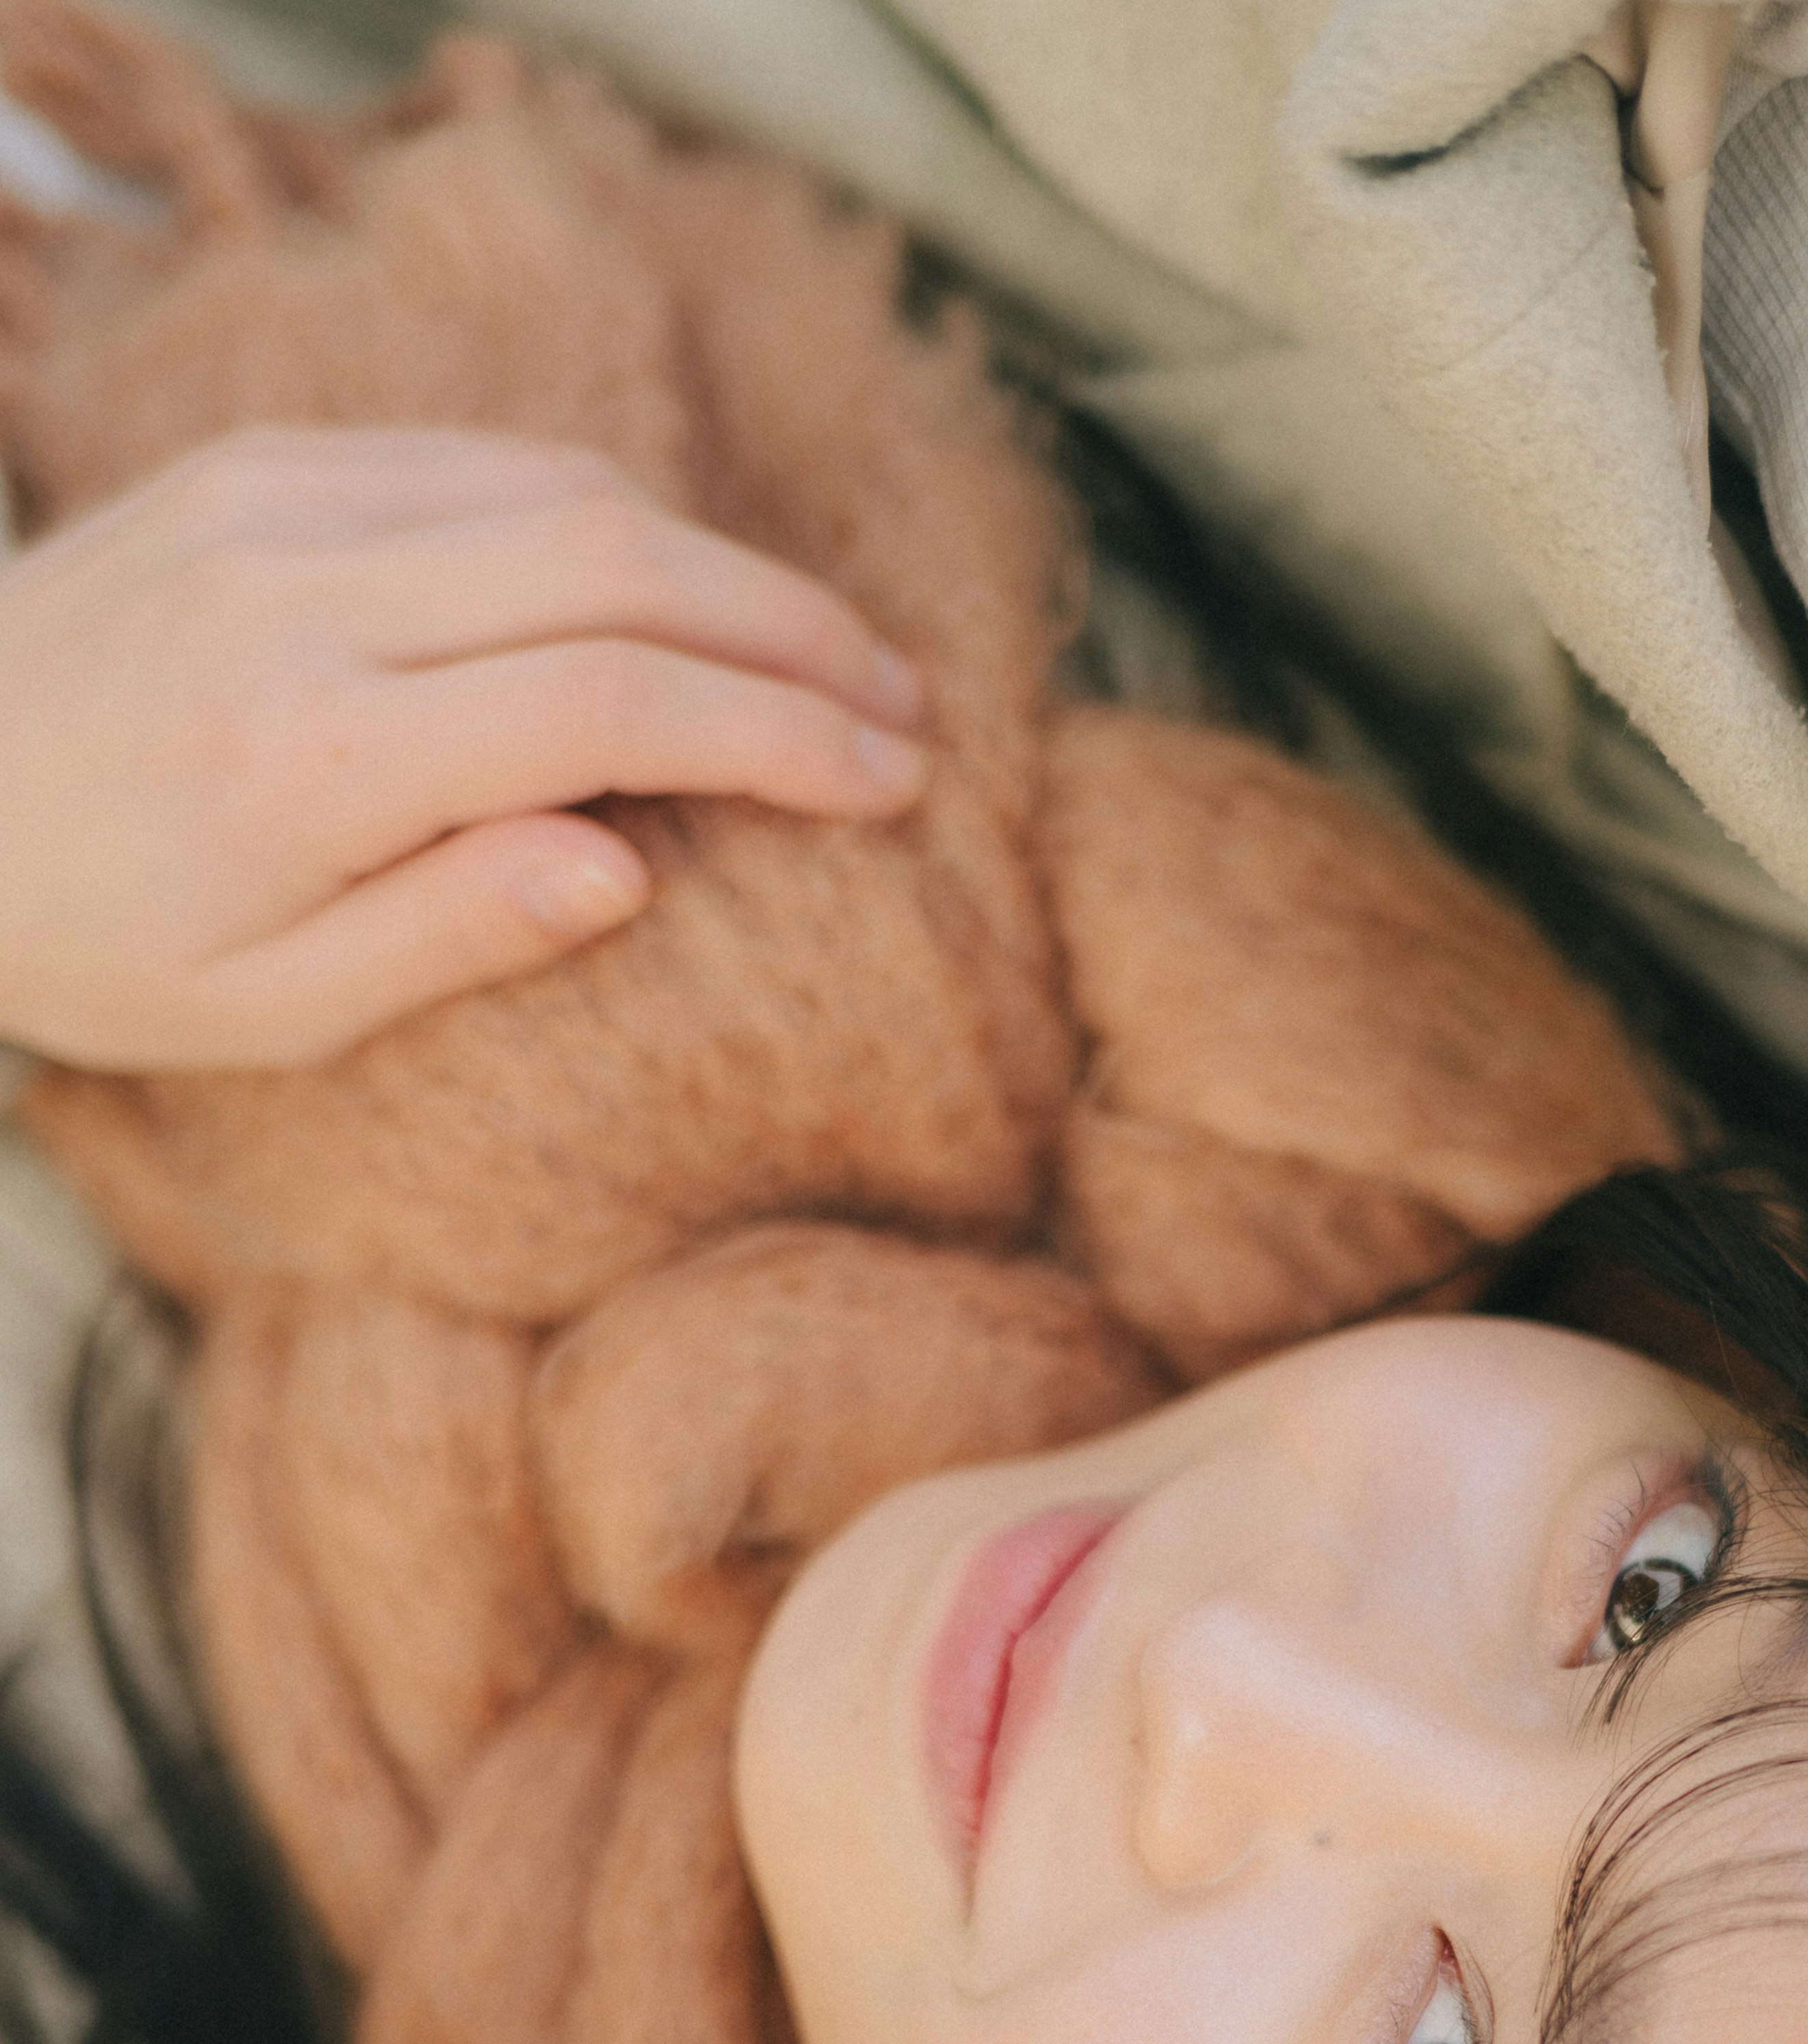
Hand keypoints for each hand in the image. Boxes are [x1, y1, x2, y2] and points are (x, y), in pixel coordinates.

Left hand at [0, 423, 927, 1069]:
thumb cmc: (90, 937)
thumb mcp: (265, 1007)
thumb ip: (451, 932)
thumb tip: (631, 862)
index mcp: (311, 757)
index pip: (606, 704)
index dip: (776, 733)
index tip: (890, 780)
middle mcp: (300, 597)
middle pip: (613, 562)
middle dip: (790, 630)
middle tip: (906, 705)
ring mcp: (276, 503)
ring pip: (560, 489)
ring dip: (720, 565)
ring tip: (824, 653)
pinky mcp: (260, 461)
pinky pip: (475, 462)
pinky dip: (608, 517)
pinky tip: (680, 591)